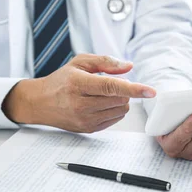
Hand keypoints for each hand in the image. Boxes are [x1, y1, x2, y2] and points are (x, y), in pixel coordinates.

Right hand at [2, 54, 155, 132]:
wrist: (40, 102)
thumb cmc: (62, 80)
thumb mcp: (80, 63)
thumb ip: (106, 62)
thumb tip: (129, 67)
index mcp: (78, 84)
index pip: (111, 87)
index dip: (134, 89)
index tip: (151, 91)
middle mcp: (80, 104)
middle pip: (120, 99)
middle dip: (124, 91)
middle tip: (110, 84)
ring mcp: (84, 119)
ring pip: (120, 110)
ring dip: (120, 101)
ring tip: (103, 94)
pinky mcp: (88, 129)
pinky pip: (115, 119)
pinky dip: (115, 110)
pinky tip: (101, 104)